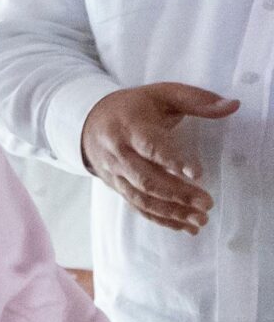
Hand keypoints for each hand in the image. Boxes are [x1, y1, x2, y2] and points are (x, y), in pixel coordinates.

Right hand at [81, 82, 238, 232]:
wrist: (88, 122)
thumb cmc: (133, 107)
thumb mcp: (162, 94)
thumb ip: (197, 100)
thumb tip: (232, 106)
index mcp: (130, 127)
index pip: (150, 146)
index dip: (171, 160)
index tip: (196, 174)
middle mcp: (118, 153)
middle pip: (146, 179)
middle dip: (177, 194)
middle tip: (206, 203)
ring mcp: (115, 173)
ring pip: (141, 198)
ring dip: (171, 212)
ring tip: (200, 220)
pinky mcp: (116, 187)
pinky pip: (136, 207)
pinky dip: (160, 219)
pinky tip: (183, 226)